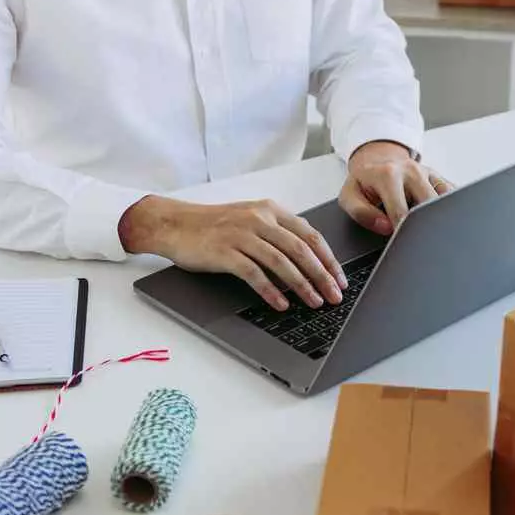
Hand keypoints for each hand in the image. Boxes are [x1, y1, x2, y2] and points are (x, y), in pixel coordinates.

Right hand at [119, 196, 346, 311]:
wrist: (175, 224)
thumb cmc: (213, 225)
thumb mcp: (250, 219)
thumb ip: (278, 233)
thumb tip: (308, 260)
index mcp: (270, 210)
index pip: (310, 235)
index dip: (328, 259)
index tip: (339, 278)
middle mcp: (259, 219)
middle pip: (301, 250)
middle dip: (322, 275)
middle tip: (334, 295)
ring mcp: (241, 235)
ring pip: (282, 262)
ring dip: (302, 285)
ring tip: (314, 302)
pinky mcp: (225, 252)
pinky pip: (254, 273)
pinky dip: (271, 290)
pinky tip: (281, 304)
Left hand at [339, 141, 453, 235]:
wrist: (377, 160)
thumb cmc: (364, 183)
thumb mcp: (349, 196)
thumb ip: (362, 213)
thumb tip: (385, 227)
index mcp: (388, 175)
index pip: (402, 212)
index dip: (403, 233)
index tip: (403, 246)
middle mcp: (411, 170)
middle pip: (428, 206)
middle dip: (425, 228)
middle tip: (420, 243)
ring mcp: (428, 173)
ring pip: (445, 202)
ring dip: (439, 219)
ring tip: (430, 233)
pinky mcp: (440, 178)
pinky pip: (453, 197)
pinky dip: (450, 211)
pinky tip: (442, 220)